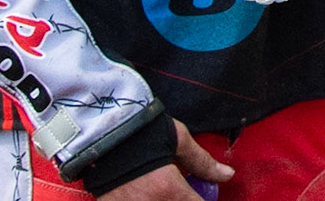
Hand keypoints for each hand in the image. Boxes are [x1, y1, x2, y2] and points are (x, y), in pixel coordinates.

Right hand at [100, 120, 233, 199]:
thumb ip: (202, 162)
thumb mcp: (177, 139)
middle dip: (184, 200)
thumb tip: (227, 175)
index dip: (203, 200)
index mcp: (167, 189)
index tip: (200, 194)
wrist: (97, 132)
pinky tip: (145, 193)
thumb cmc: (139, 130)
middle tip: (182, 190)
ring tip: (162, 190)